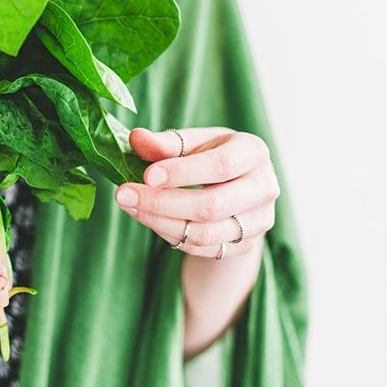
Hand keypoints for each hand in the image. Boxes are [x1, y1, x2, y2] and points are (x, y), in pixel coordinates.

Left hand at [114, 127, 279, 257]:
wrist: (237, 188)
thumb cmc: (211, 156)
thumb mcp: (193, 142)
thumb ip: (166, 142)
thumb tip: (137, 138)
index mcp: (253, 152)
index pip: (221, 166)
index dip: (183, 173)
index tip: (147, 175)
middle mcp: (263, 187)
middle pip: (212, 205)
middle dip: (162, 202)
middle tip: (123, 194)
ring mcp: (258, 221)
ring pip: (205, 233)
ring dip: (160, 222)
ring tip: (129, 206)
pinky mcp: (244, 245)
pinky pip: (201, 248)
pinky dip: (169, 235)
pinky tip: (146, 218)